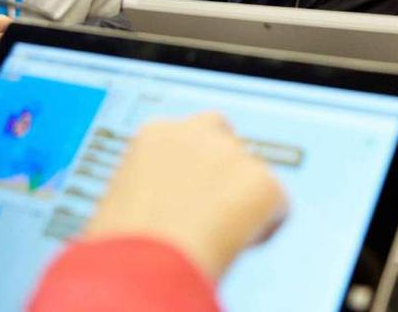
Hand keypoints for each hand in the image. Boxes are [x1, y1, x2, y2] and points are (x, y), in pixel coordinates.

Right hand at [85, 113, 286, 280]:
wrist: (140, 266)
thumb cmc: (121, 247)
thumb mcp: (128, 200)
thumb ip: (159, 185)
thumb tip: (179, 202)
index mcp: (155, 134)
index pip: (188, 134)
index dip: (193, 167)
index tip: (191, 191)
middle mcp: (198, 132)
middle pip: (227, 141)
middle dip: (225, 170)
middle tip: (215, 212)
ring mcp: (234, 154)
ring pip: (252, 175)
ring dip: (242, 201)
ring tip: (215, 239)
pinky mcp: (264, 182)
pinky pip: (276, 206)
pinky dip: (264, 227)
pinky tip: (235, 248)